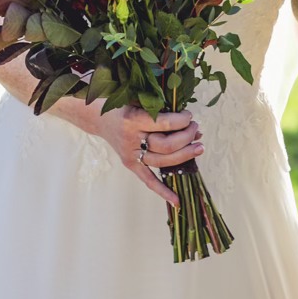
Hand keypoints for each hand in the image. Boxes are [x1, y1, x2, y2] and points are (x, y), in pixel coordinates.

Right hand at [87, 105, 202, 207]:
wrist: (98, 116)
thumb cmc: (122, 102)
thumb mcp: (139, 98)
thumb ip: (161, 108)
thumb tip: (189, 121)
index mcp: (133, 119)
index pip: (165, 124)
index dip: (182, 120)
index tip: (189, 116)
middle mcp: (131, 139)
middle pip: (167, 145)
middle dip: (186, 137)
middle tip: (196, 129)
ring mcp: (130, 154)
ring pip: (163, 162)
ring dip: (185, 155)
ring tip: (199, 147)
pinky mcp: (129, 164)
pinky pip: (148, 180)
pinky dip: (162, 190)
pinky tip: (177, 200)